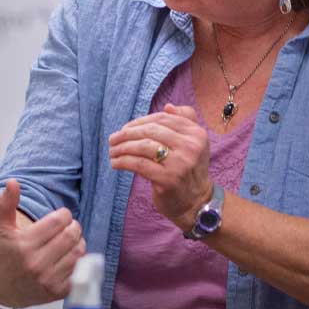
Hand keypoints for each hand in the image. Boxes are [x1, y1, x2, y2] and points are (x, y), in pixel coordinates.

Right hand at [0, 179, 86, 307]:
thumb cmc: (4, 253)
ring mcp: (48, 280)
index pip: (59, 221)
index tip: (60, 217)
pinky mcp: (58, 292)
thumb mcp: (1, 228)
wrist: (3, 288)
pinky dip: (79, 260)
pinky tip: (69, 256)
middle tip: (69, 226)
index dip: (64, 215)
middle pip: (71, 235)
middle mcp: (36, 264)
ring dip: (78, 242)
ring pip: (78, 252)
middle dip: (73, 226)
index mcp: (24, 245)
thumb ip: (6, 203)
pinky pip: (80, 269)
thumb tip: (12, 182)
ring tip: (69, 240)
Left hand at [109, 103, 213, 230]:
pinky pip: (139, 164)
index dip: (140, 121)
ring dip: (122, 148)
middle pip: (151, 131)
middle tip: (113, 139)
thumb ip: (184, 121)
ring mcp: (180, 163)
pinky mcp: (168, 179)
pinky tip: (115, 163)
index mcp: (196, 134)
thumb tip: (168, 106)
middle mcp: (191, 147)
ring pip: (142, 146)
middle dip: (127, 133)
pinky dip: (123, 161)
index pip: (162, 119)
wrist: (196, 202)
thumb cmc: (189, 170)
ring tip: (112, 151)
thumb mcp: (193, 144)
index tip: (125, 128)